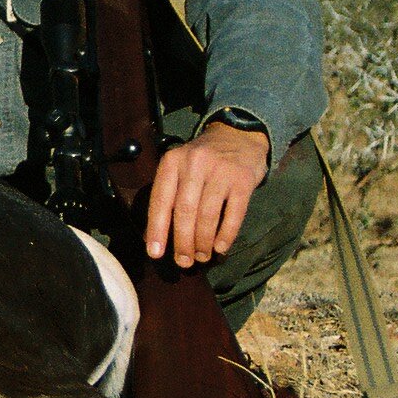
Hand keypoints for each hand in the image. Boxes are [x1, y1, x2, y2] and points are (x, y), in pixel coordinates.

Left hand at [143, 122, 269, 266]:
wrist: (238, 135)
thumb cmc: (202, 161)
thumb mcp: (180, 167)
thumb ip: (168, 194)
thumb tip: (154, 237)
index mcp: (172, 162)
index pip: (161, 200)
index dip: (157, 229)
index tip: (155, 254)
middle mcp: (194, 164)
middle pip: (184, 211)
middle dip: (182, 241)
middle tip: (183, 262)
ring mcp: (220, 170)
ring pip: (208, 215)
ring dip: (203, 242)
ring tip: (201, 257)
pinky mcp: (243, 179)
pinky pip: (234, 213)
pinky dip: (226, 234)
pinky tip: (221, 248)